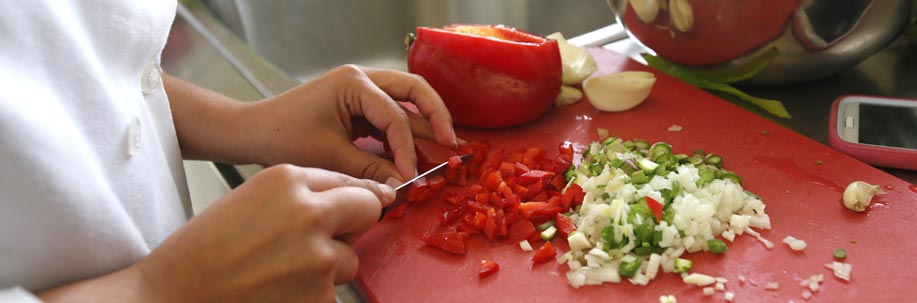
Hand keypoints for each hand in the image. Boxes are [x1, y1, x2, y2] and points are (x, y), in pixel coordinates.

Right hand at [134, 165, 394, 301]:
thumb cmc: (201, 252)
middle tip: (328, 240)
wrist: (170, 295)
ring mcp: (319, 257)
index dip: (348, 199)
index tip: (351, 210)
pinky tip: (276, 294)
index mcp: (287, 180)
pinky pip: (332, 293)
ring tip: (279, 274)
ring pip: (350, 259)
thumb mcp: (250, 199)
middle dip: (354, 224)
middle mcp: (309, 213)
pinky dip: (311, 296)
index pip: (348, 182)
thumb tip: (351, 201)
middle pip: (367, 209)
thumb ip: (300, 194)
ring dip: (328, 268)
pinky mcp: (320, 297)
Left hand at [248, 65, 457, 183]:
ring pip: (407, 101)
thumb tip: (402, 186)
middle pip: (415, 90)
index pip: (395, 116)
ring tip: (446, 148)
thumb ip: (370, 170)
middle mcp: (362, 79)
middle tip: (453, 143)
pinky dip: (405, 134)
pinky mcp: (359, 107)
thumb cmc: (283, 137)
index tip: (413, 176)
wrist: (254, 132)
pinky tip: (415, 155)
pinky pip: (391, 116)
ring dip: (425, 124)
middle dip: (436, 117)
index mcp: (354, 83)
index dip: (408, 148)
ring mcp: (361, 90)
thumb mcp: (331, 157)